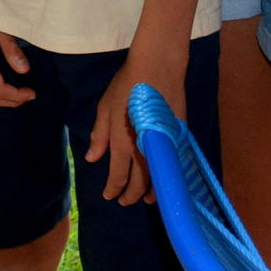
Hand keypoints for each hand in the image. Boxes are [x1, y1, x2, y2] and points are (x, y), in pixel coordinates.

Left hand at [86, 55, 184, 205]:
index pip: (118, 177)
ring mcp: (163, 146)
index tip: (109, 197)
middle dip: (131, 195)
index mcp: (121, 144)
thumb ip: (99, 135)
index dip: (113, 190)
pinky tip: (165, 180)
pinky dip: (167, 178)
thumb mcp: (105, 107)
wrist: (158, 68)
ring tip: (147, 199)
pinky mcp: (178, 139)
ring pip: (157, 178)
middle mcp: (142, 151)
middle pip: (139, 183)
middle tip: (125, 202)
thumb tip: (92, 159)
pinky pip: (172, 167)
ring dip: (151, 192)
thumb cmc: (126, 85)